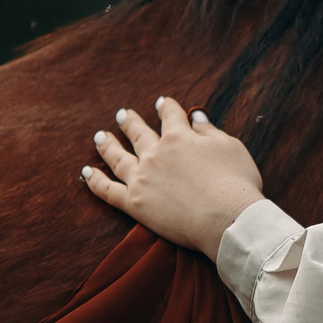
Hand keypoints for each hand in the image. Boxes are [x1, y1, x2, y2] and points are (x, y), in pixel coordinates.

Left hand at [82, 96, 266, 254]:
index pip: (170, 115)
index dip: (166, 107)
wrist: (227, 219)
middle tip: (122, 115)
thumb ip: (209, 131)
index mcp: (179, 136)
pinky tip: (86, 172)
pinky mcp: (134, 204)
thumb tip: (196, 117)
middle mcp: (156, 153)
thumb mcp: (230, 147)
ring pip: (117, 158)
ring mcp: (141, 178)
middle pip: (138, 133)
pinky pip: (108, 190)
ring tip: (99, 137)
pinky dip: (94, 181)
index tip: (161, 103)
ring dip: (107, 146)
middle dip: (130, 122)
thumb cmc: (237, 183)